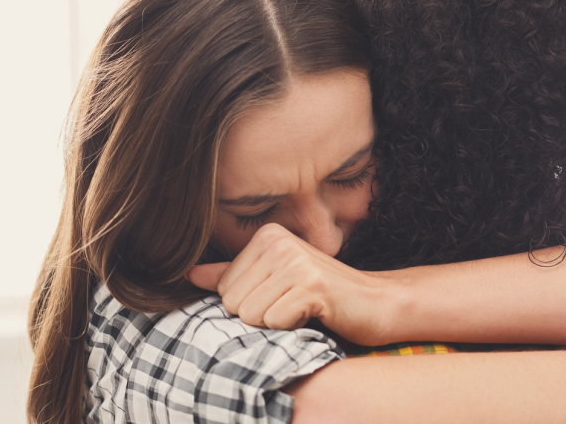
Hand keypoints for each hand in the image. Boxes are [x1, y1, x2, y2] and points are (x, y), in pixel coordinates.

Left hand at [187, 223, 396, 345]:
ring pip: (250, 314)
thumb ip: (232, 275)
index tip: (283, 295)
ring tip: (303, 310)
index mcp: (267, 236)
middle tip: (293, 305)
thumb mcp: (274, 279)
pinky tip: (315, 315)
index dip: (252, 303)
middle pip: (233, 302)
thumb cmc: (323, 295)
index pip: (224, 288)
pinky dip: (292, 328)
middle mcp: (280, 242)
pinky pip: (274, 322)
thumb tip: (188, 274)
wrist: (376, 302)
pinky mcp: (311, 287)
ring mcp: (296, 262)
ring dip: (276, 323)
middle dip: (261, 315)